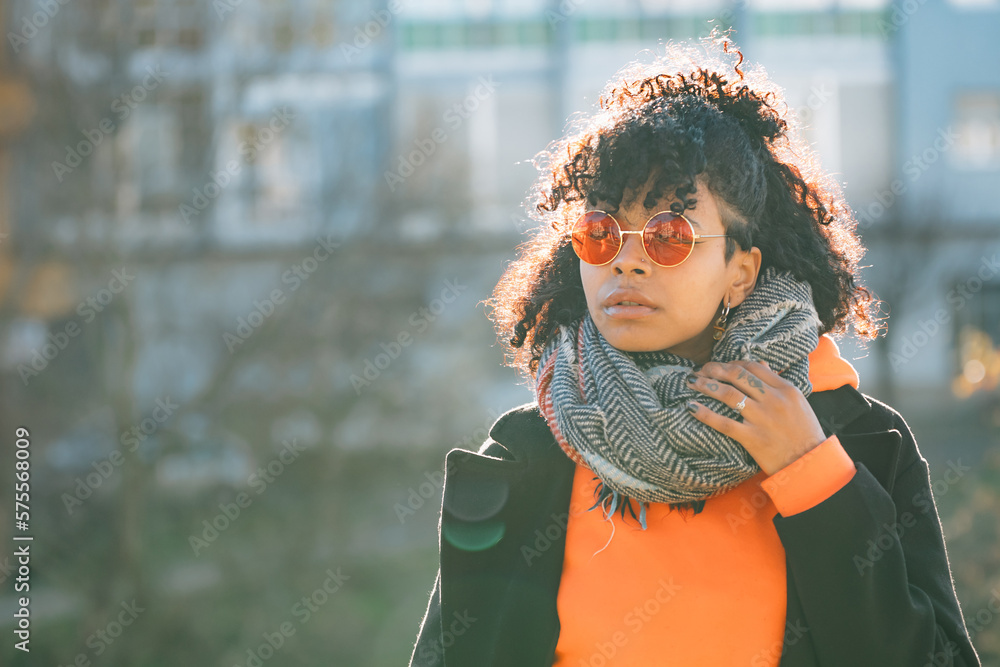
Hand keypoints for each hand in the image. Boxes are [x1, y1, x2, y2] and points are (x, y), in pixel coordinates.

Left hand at [685, 360, 826, 475]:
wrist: (810, 463)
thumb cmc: (804, 432)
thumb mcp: (797, 402)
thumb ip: (778, 383)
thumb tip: (760, 364)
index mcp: (786, 389)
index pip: (753, 367)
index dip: (731, 363)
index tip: (719, 366)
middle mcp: (774, 400)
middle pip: (737, 376)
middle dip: (714, 370)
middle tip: (700, 371)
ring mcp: (762, 419)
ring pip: (728, 395)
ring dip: (706, 386)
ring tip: (691, 382)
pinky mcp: (753, 438)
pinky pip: (724, 423)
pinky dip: (705, 414)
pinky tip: (691, 407)